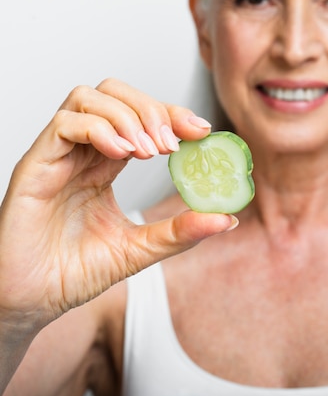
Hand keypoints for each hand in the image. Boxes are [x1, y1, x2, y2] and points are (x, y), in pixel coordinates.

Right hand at [0, 78, 234, 332]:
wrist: (32, 301)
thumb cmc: (75, 271)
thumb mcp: (140, 250)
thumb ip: (180, 232)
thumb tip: (226, 219)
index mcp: (105, 166)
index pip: (140, 118)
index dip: (172, 115)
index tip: (202, 131)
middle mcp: (82, 153)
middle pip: (115, 94)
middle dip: (152, 108)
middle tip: (175, 141)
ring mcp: (58, 156)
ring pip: (89, 98)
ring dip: (128, 116)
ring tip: (150, 151)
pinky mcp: (36, 165)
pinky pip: (64, 124)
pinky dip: (99, 128)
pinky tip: (121, 153)